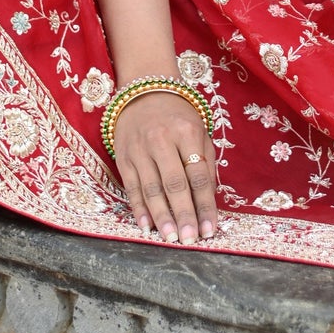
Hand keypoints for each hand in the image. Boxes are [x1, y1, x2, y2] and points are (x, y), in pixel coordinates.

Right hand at [113, 92, 217, 244]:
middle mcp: (161, 141)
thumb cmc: (178, 117)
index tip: (209, 229)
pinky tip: (147, 226)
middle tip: (190, 240)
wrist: (145, 92)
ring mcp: (139, 150)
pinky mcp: (123, 158)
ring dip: (161, 217)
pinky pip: (132, 187)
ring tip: (170, 238)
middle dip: (183, 215)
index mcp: (186, 132)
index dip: (204, 205)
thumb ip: (204, 164)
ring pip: (151, 189)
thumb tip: (208, 201)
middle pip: (174, 184)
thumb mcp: (199, 132)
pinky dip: (139, 209)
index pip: (197, 175)